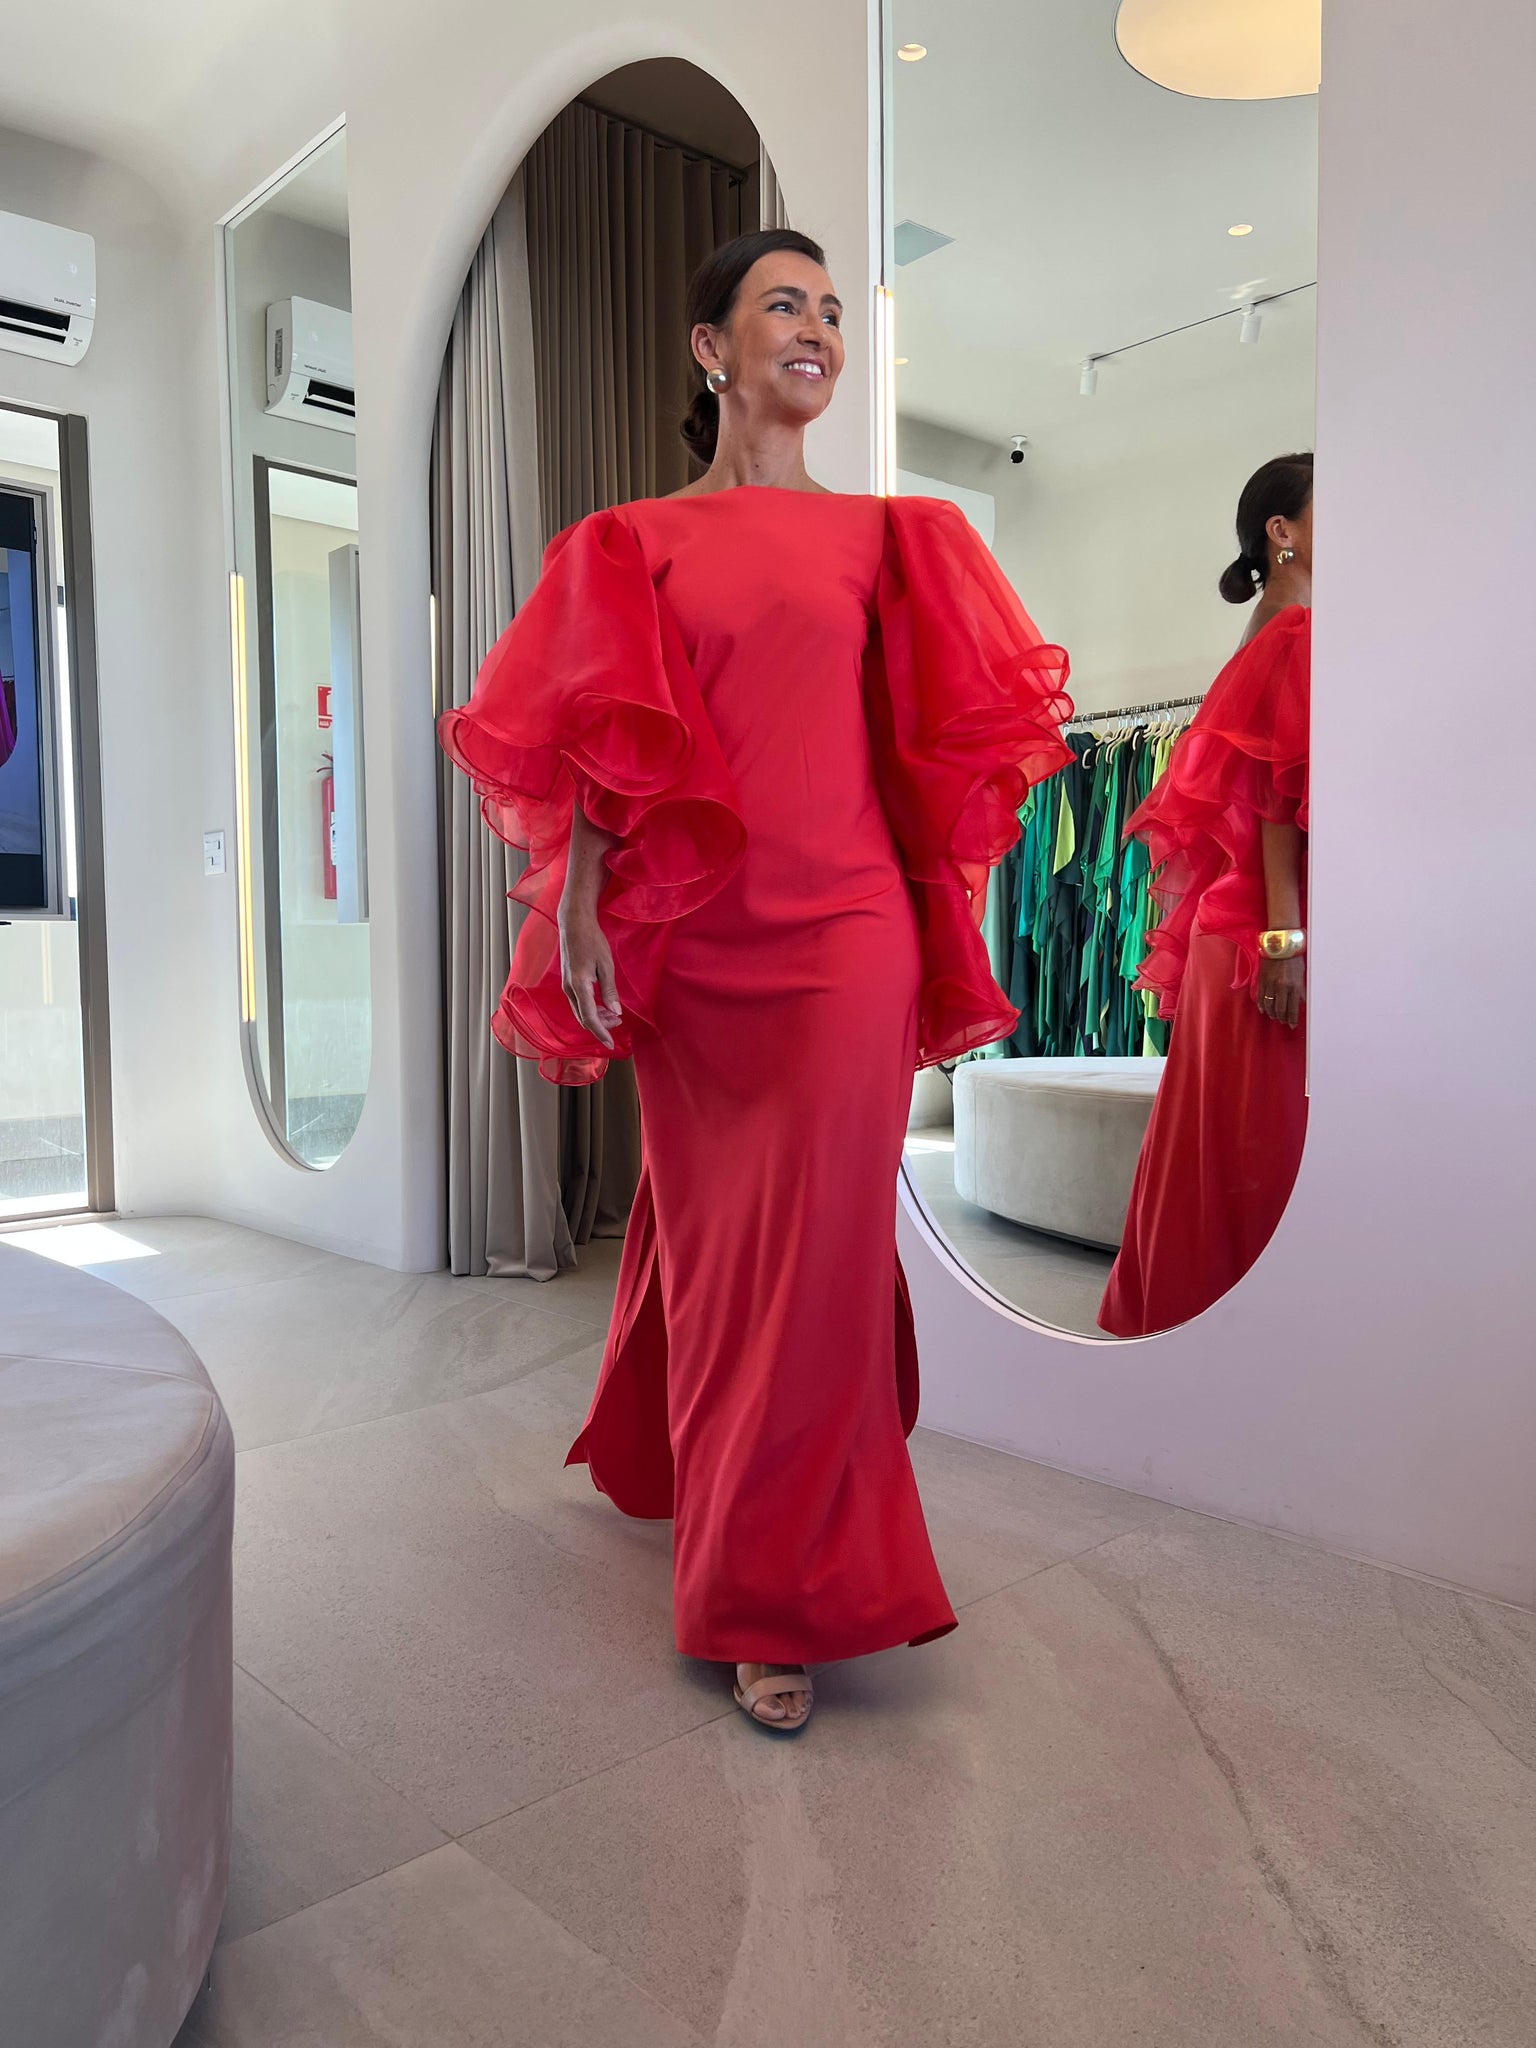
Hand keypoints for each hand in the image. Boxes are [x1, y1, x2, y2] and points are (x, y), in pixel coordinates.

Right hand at [558, 913, 622, 1050]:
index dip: (601, 1033)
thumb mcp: (606, 965)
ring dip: (596, 1017)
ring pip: (580, 1012)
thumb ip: (609, 990)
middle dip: (601, 1026)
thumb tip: (615, 1012)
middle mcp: (569, 989)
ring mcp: (566, 986)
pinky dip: (590, 1009)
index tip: (610, 1043)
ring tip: (613, 1014)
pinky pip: (578, 1003)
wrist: (573, 924)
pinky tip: (603, 1005)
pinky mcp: (568, 982)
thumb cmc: (592, 940)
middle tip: (619, 1023)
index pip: (589, 1018)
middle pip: (583, 1018)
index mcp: (579, 986)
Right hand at [1255, 954, 1304, 1029]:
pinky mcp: (1261, 980)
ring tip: (1274, 1017)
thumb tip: (1301, 1001)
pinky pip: (1260, 997)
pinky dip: (1262, 1005)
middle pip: (1280, 1009)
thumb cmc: (1293, 956)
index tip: (1292, 1025)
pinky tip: (1263, 1009)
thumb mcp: (1302, 973)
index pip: (1292, 1008)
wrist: (1280, 943)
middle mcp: (1281, 987)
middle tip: (1283, 1022)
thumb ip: (1300, 989)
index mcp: (1294, 986)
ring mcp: (1270, 984)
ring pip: (1269, 1005)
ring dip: (1272, 1013)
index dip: (1292, 1019)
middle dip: (1282, 1018)